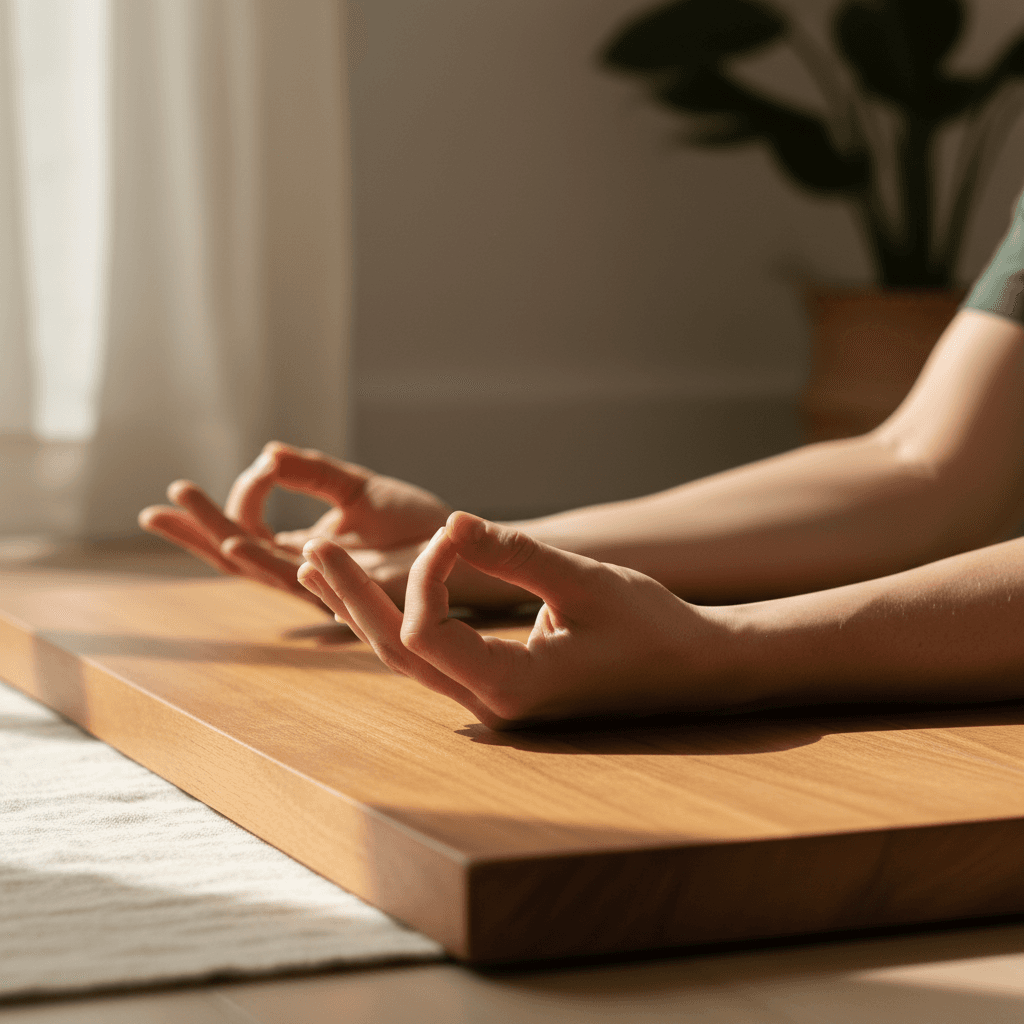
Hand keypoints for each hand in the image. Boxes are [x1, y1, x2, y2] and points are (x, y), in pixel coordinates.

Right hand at [138, 441, 451, 607]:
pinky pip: (300, 579)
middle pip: (237, 556)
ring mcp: (323, 585)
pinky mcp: (348, 593)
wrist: (458, 544)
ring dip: (218, 541)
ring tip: (180, 515)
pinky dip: (266, 561)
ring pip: (258, 568)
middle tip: (154, 511)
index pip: (250, 532)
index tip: (259, 465)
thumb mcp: (356, 488)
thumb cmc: (414, 524)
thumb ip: (312, 472)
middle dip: (196, 533)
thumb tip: (266, 453)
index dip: (234, 501)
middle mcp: (306, 571)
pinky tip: (238, 542)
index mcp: (305, 549)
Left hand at [297, 511, 740, 728]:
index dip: (425, 574)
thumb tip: (448, 524)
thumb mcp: (584, 580)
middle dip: (352, 601)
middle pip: (397, 654)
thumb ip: (512, 554)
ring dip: (367, 613)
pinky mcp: (499, 688)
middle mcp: (490, 706)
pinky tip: (378, 596)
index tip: (457, 533)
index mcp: (510, 685)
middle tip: (314, 553)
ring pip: (408, 660)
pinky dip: (400, 623)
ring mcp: (492, 703)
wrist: (695, 671)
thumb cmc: (652, 628)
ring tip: (322, 571)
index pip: (425, 632)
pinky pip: (432, 658)